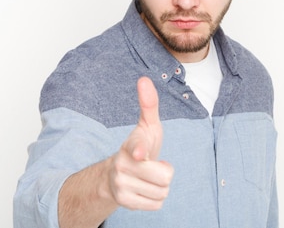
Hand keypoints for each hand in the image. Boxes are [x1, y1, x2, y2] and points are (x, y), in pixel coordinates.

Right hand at [108, 77, 173, 210]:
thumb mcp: (147, 126)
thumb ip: (149, 104)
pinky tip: (145, 189)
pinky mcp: (125, 202)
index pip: (137, 147)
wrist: (117, 175)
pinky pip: (157, 204)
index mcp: (131, 145)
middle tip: (155, 166)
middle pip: (165, 176)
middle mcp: (122, 165)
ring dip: (161, 186)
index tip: (141, 153)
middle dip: (166, 172)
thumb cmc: (140, 146)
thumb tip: (144, 79)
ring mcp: (122, 185)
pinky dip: (156, 198)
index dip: (140, 150)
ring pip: (163, 192)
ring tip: (149, 178)